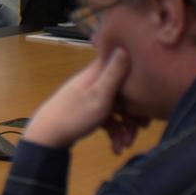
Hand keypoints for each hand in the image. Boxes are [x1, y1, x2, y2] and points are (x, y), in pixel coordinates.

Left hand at [23, 48, 145, 151]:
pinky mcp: (87, 112)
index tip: (149, 96)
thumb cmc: (75, 115)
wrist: (46, 137)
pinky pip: (106, 119)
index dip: (139, 80)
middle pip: (123, 93)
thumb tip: (123, 45)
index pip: (123, 67)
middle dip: (134, 113)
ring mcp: (89, 97)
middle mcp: (93, 82)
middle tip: (142, 128)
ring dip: (124, 128)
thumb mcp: (99, 94)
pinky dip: (113, 132)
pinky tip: (115, 148)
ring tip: (125, 145)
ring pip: (116, 109)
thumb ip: (113, 73)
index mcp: (96, 73)